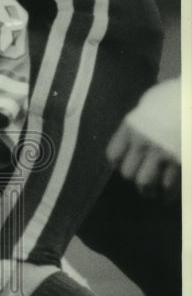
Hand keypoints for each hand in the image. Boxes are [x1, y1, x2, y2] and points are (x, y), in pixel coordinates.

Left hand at [107, 80, 180, 202]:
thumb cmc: (178, 96)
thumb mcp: (155, 99)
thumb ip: (146, 112)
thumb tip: (147, 105)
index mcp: (133, 126)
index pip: (114, 154)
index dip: (118, 162)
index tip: (123, 164)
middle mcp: (143, 142)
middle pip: (128, 172)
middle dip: (135, 178)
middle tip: (142, 180)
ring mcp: (162, 154)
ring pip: (146, 183)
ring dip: (150, 190)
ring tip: (153, 194)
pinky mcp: (180, 162)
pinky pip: (170, 186)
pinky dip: (169, 195)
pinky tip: (168, 198)